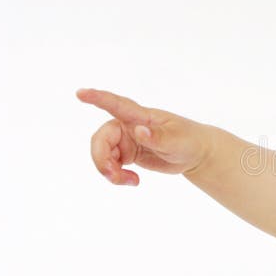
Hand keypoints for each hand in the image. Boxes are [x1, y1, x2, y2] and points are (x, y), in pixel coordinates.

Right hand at [76, 88, 211, 185]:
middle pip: (101, 139)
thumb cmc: (189, 140)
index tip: (80, 93)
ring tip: (129, 181)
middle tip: (114, 176)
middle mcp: (129, 126)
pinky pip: (111, 164)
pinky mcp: (127, 153)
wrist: (195, 154)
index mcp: (141, 116)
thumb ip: (157, 137)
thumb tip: (138, 131)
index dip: (98, 98)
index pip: (116, 105)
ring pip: (103, 154)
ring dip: (109, 171)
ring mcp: (126, 140)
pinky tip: (134, 181)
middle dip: (101, 159)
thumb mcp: (177, 140)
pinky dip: (117, 175)